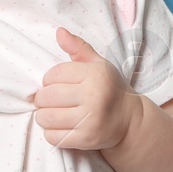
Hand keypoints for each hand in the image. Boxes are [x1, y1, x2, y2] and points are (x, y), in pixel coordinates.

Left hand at [31, 28, 141, 150]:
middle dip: (43, 99)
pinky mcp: (86, 139)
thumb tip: (59, 32)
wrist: (129, 120)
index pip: (53, 75)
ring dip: (43, 116)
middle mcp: (94, 96)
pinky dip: (51, 132)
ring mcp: (90, 120)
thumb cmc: (108, 88)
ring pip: (46, 118)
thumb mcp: (98, 64)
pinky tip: (60, 126)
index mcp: (95, 75)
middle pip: (46, 97)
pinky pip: (52, 137)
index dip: (49, 80)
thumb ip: (78, 47)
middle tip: (50, 100)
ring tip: (52, 113)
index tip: (56, 84)